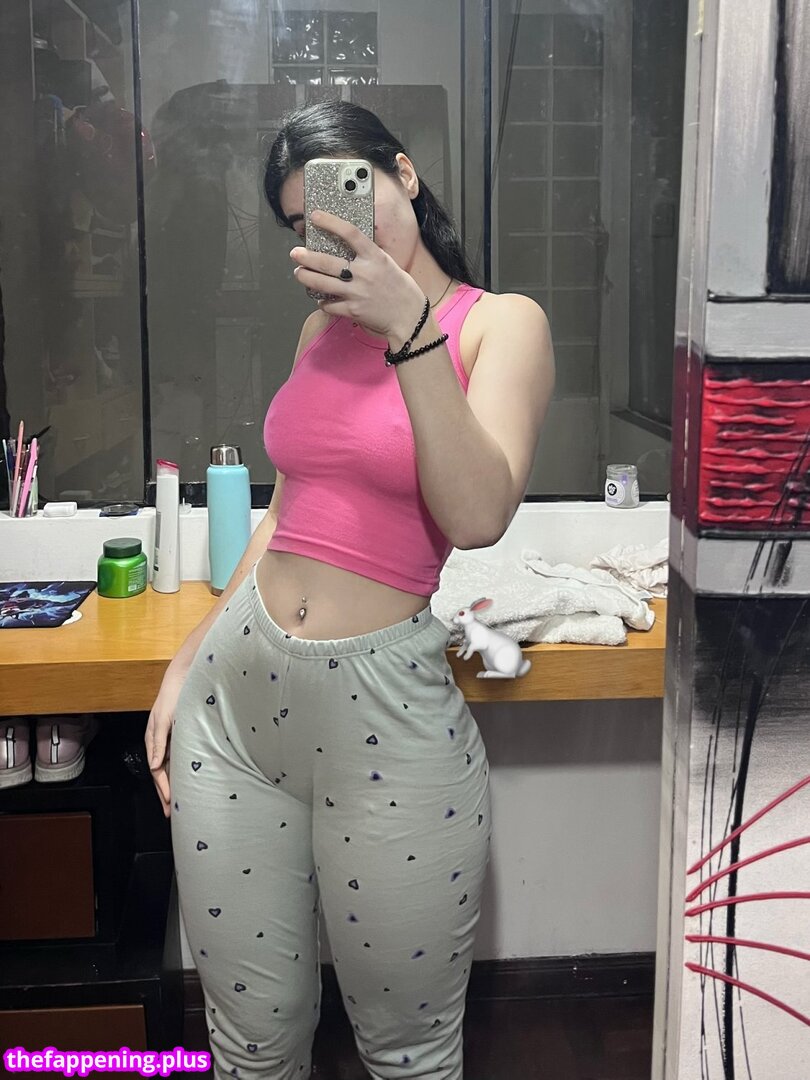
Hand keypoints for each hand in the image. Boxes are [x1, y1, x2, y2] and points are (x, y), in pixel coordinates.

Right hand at [145, 660, 188, 818]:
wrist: (186, 676)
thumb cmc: (173, 695)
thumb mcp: (164, 717)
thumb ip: (159, 741)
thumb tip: (154, 766)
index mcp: (154, 740)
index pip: (157, 771)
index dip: (163, 789)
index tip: (169, 804)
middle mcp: (161, 743)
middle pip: (162, 774)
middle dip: (166, 793)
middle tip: (171, 813)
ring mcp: (171, 740)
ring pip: (170, 768)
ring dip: (173, 785)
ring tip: (179, 802)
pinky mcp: (181, 735)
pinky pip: (179, 758)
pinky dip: (181, 771)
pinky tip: (188, 779)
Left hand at [290, 209, 425, 341]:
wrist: (410, 318)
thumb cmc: (401, 290)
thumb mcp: (388, 264)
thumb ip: (369, 255)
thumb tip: (350, 244)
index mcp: (375, 257)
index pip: (350, 233)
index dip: (330, 222)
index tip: (315, 216)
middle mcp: (364, 273)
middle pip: (327, 262)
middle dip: (306, 257)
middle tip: (296, 253)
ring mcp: (357, 293)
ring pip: (322, 283)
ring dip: (306, 277)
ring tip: (299, 273)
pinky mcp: (353, 311)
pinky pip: (329, 305)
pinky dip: (322, 302)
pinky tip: (321, 299)